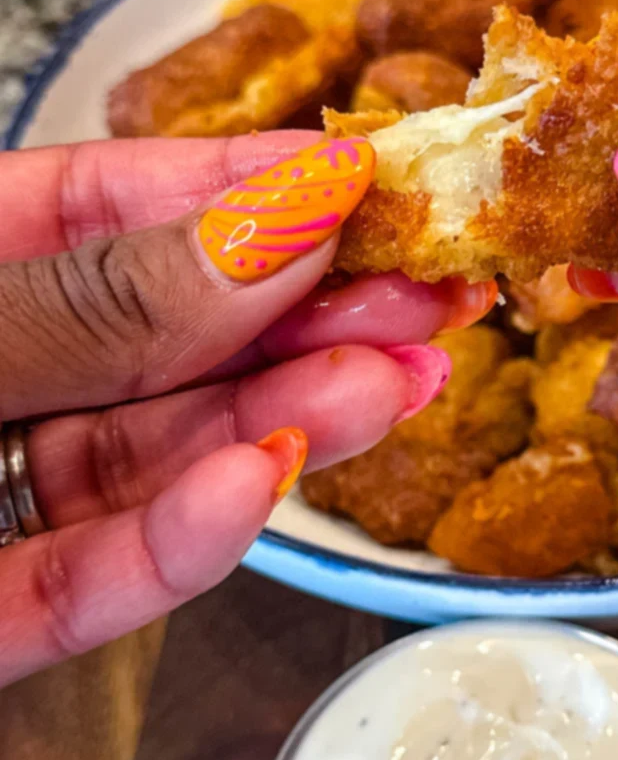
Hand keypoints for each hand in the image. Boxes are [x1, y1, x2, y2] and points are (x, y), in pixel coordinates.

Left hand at [0, 132, 493, 687]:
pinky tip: (260, 490)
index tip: (367, 178)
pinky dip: (177, 546)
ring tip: (394, 389)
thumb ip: (101, 298)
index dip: (246, 188)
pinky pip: (90, 580)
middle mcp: (0, 371)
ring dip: (280, 424)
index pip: (113, 206)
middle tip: (433, 297)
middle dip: (306, 318)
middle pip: (170, 339)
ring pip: (156, 458)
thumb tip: (282, 227)